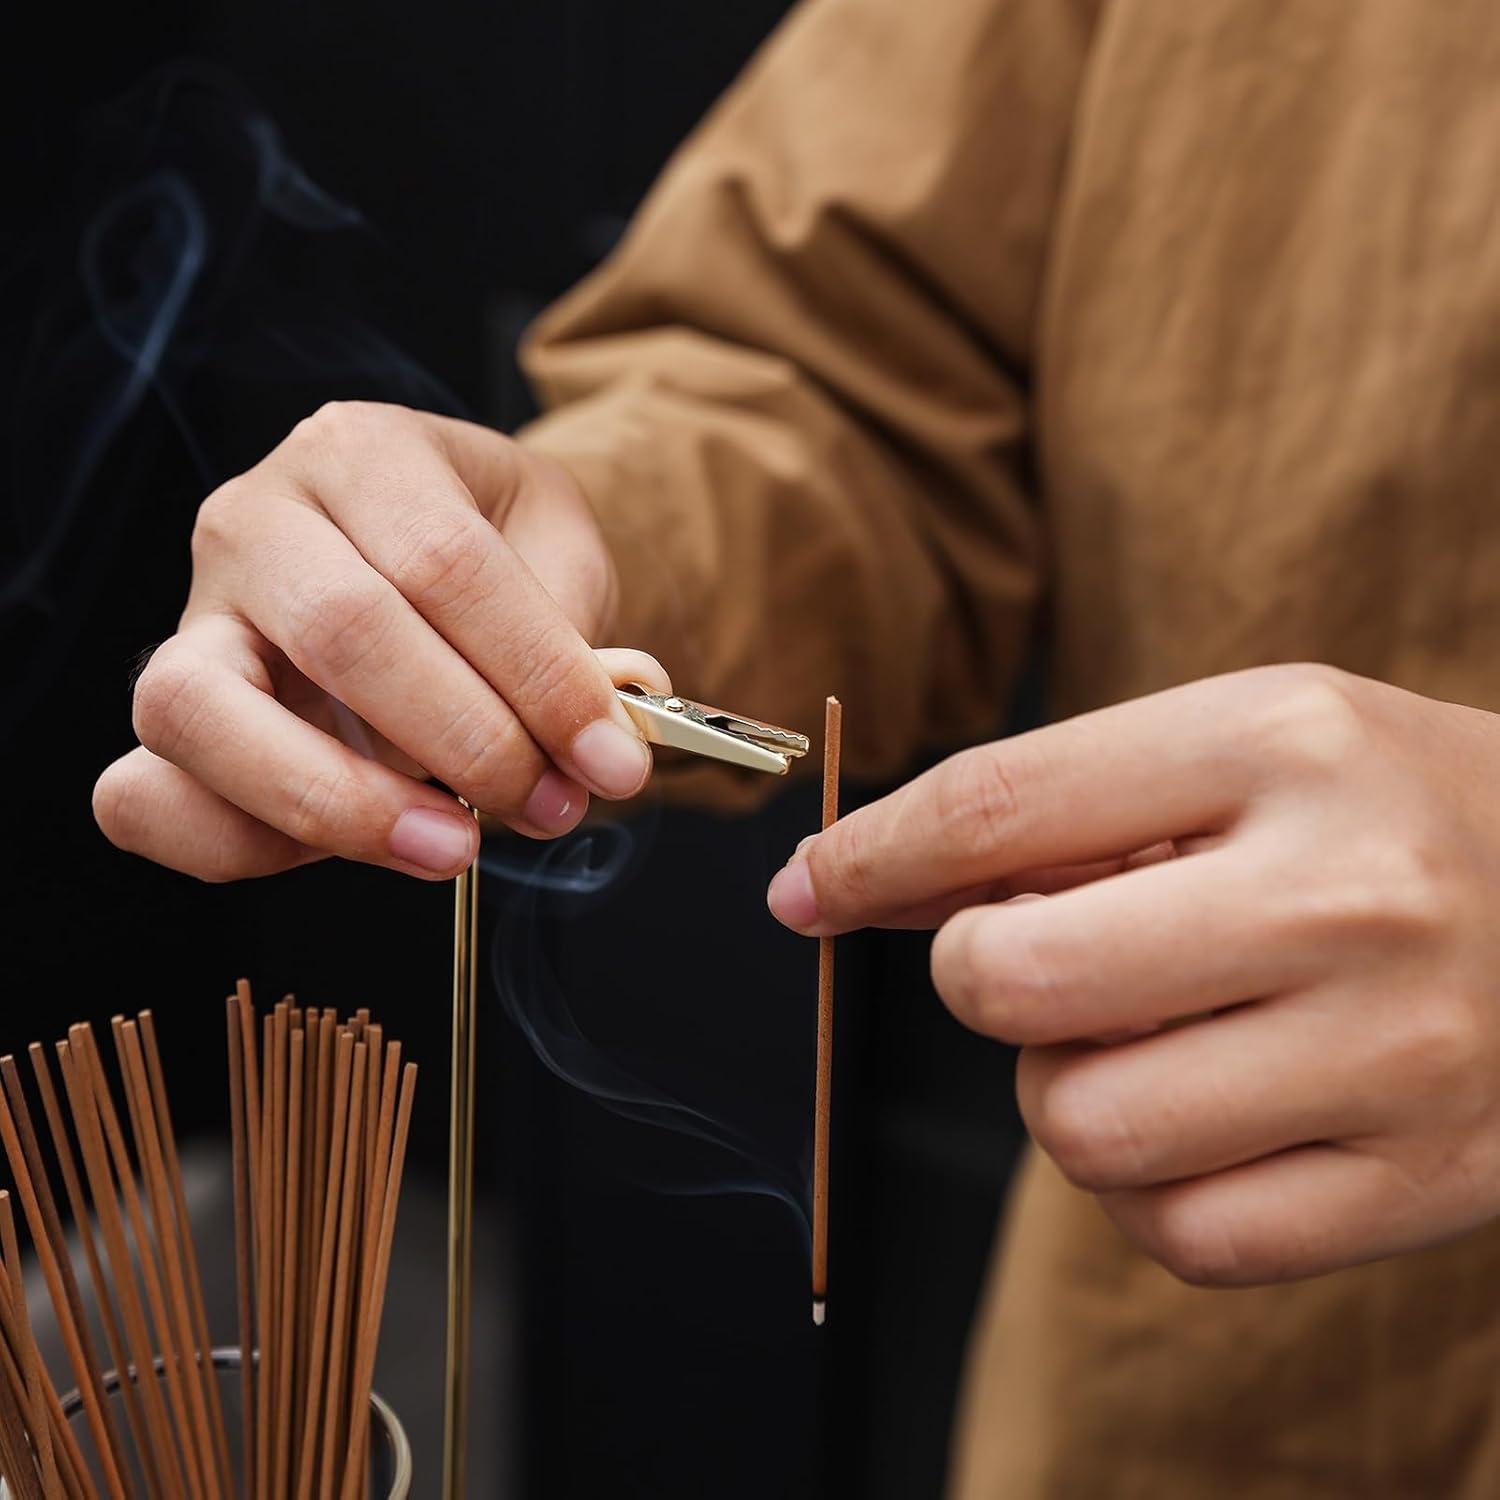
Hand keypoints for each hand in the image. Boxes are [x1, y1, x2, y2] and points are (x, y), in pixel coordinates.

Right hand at [94, 402, 668, 880]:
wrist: (426, 551)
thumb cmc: (494, 549)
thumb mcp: (558, 553)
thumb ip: (578, 639)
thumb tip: (605, 740)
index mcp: (363, 453)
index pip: (447, 564)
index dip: (540, 678)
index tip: (610, 761)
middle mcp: (257, 521)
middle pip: (342, 633)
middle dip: (466, 742)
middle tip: (547, 802)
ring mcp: (196, 617)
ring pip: (200, 712)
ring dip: (340, 804)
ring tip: (448, 846)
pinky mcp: (172, 714)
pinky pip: (146, 795)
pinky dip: (236, 845)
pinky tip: (355, 850)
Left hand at [768, 665, 1499, 1284]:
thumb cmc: (1374, 807)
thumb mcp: (1233, 743)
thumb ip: (1051, 809)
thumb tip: (851, 884)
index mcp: (1278, 743)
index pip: (995, 807)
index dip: (866, 855)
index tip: (804, 890)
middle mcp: (1345, 894)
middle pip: (1009, 980)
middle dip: (978, 976)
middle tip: (1038, 957)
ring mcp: (1397, 1052)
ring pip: (1080, 1126)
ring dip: (1064, 1087)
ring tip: (1150, 1034)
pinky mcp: (1426, 1182)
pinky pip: (1178, 1236)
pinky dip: (1144, 1188)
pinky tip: (1203, 1115)